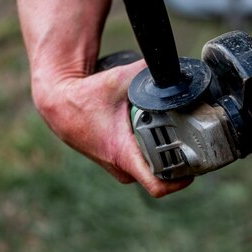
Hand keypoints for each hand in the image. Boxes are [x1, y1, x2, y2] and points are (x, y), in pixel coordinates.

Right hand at [16, 0, 190, 196]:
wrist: (57, 102)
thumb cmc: (85, 94)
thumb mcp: (118, 80)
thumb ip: (148, 72)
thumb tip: (172, 64)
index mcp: (123, 153)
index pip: (157, 186)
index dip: (180, 182)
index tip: (194, 171)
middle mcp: (120, 166)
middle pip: (160, 176)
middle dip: (177, 163)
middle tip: (192, 145)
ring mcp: (116, 167)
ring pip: (149, 170)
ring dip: (163, 159)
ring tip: (178, 141)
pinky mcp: (114, 162)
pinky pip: (139, 165)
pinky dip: (150, 154)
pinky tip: (160, 140)